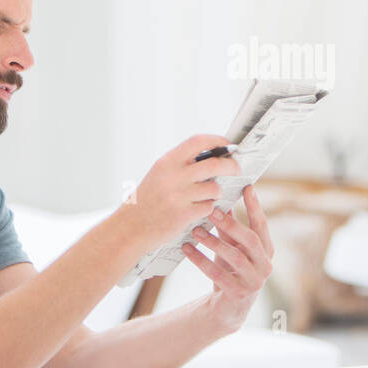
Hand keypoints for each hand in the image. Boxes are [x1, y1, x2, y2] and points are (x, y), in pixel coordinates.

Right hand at [121, 134, 241, 251]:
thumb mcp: (159, 174)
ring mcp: (178, 196)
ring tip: (207, 196)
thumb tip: (213, 154)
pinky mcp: (183, 214)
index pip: (198, 141)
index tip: (227, 145)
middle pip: (215, 164)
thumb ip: (182, 164)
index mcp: (167, 162)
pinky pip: (208, 207)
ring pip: (214, 188)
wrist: (131, 226)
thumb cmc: (148, 199)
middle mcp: (173, 176)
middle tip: (236, 169)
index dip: (216, 140)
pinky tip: (197, 209)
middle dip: (231, 166)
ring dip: (216, 192)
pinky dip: (207, 208)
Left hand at [181, 184, 273, 333]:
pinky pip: (218, 275)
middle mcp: (265, 265)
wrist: (227, 306)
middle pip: (251, 240)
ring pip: (235, 258)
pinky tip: (187, 249)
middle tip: (212, 211)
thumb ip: (230, 227)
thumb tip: (223, 198)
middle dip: (232, 224)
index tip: (247, 187)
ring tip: (196, 231)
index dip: (255, 206)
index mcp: (267, 250)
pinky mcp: (238, 294)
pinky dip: (201, 261)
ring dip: (214, 242)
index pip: (262, 225)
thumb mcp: (232, 247)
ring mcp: (254, 282)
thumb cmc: (231, 270)